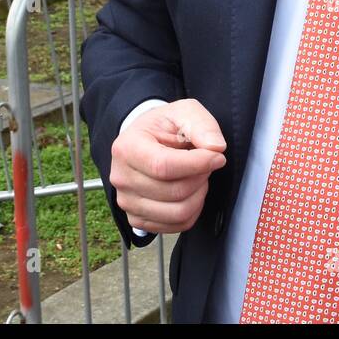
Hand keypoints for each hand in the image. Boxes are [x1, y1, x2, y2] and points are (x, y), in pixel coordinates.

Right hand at [110, 99, 226, 232]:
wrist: (146, 140)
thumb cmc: (165, 127)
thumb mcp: (184, 111)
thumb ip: (202, 125)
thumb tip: (215, 147)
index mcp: (126, 148)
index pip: (163, 166)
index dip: (197, 164)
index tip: (217, 157)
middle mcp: (121, 178)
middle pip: (174, 192)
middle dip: (200, 178)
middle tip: (206, 163)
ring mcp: (127, 202)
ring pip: (177, 213)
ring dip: (198, 195)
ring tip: (198, 177)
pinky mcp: (137, 219)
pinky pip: (176, 226)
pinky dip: (192, 211)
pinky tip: (191, 193)